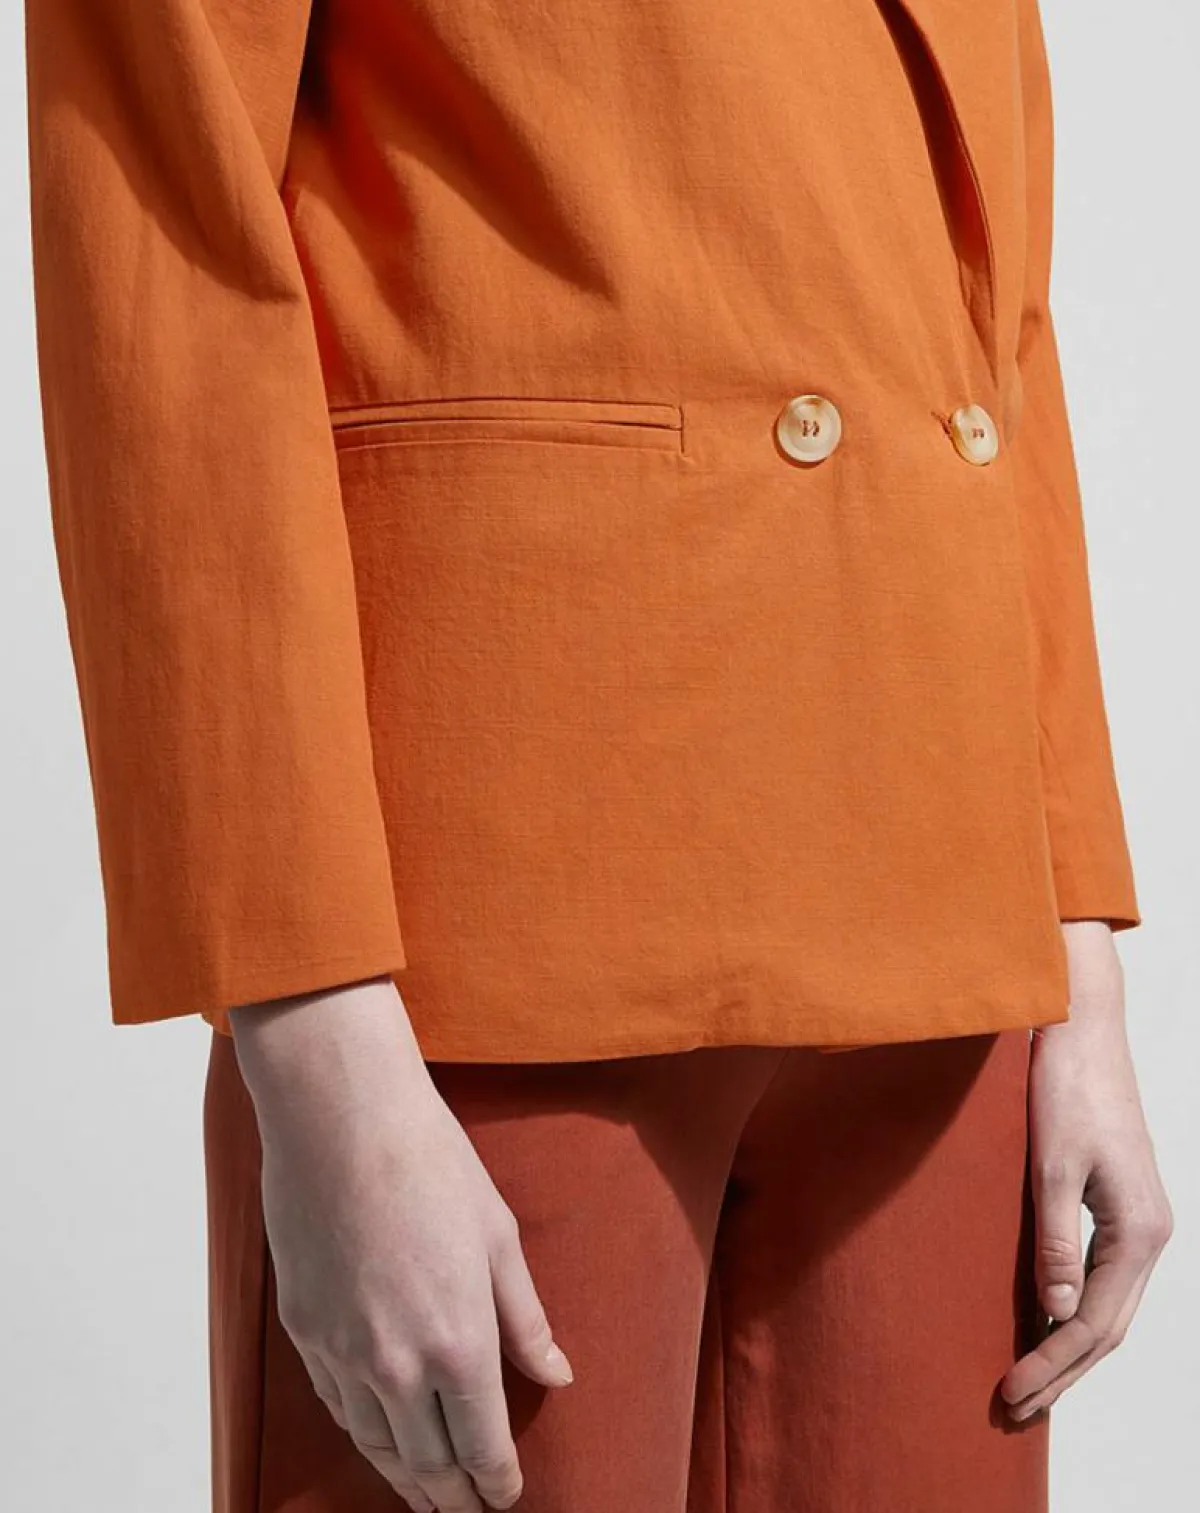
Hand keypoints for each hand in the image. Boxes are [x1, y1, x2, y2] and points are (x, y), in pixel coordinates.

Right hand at [228, 978, 573, 1512]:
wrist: (342, 1120)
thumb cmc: (430, 1164)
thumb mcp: (499, 1237)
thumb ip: (525, 1319)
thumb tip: (555, 1373)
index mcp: (459, 1344)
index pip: (482, 1447)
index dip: (496, 1483)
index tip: (507, 1497)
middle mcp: (397, 1365)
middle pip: (426, 1464)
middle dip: (452, 1497)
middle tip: (469, 1509)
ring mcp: (342, 1352)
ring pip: (374, 1445)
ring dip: (404, 1477)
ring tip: (425, 1492)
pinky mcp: (304, 1331)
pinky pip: (335, 1405)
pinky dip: (361, 1432)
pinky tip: (376, 1434)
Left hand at [1000, 922, 1171, 1421]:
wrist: (1080, 1026)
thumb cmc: (1064, 1087)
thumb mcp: (1051, 1165)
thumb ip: (1055, 1241)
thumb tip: (1057, 1315)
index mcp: (1139, 1231)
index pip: (1094, 1324)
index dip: (1051, 1364)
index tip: (1008, 1393)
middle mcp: (1149, 1234)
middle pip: (1107, 1328)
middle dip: (1061, 1372)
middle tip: (1011, 1410)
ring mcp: (1138, 1220)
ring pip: (1109, 1308)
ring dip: (1068, 1350)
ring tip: (1027, 1386)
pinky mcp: (1119, 1204)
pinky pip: (1102, 1278)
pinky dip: (1074, 1312)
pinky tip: (1044, 1324)